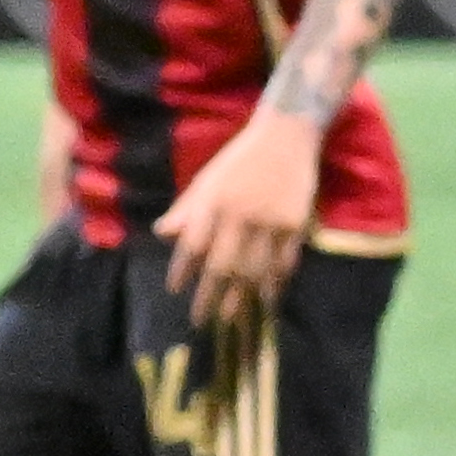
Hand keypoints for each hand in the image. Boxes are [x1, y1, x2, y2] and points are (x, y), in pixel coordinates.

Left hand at [153, 108, 320, 327]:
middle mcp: (240, 215)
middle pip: (222, 266)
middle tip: (199, 319)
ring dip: (241, 298)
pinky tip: (266, 299)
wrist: (286, 136)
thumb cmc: (239, 160)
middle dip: (209, 297)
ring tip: (230, 319)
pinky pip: (283, 263)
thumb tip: (160, 234)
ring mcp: (270, 222)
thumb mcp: (206, 180)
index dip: (182, 269)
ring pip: (254, 271)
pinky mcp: (295, 225)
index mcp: (214, 202)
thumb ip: (185, 210)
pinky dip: (274, 283)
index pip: (193, 245)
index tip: (174, 290)